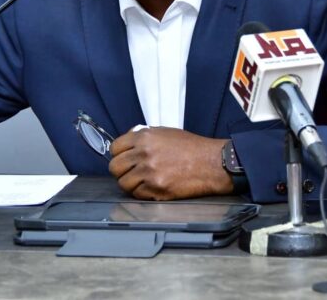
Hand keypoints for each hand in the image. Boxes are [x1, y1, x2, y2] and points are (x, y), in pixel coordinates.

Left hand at [108, 127, 232, 199]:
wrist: (211, 163)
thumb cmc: (192, 147)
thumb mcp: (165, 132)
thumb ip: (144, 137)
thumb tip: (128, 144)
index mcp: (144, 137)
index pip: (115, 148)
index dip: (118, 154)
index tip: (123, 158)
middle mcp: (144, 154)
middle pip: (115, 167)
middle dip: (121, 170)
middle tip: (131, 172)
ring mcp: (149, 173)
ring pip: (123, 183)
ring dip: (131, 183)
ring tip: (142, 181)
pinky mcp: (157, 189)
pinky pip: (138, 194)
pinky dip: (142, 193)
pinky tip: (153, 187)